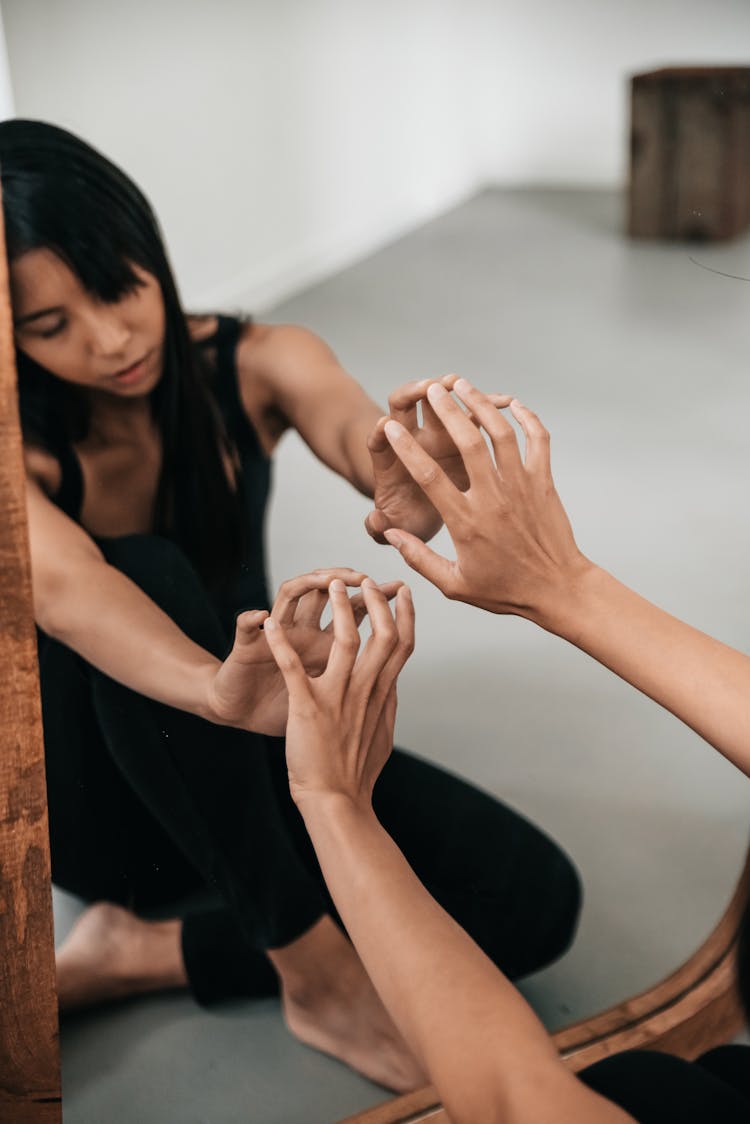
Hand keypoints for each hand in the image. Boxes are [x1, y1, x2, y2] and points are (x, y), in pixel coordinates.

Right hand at [207, 568, 402, 734]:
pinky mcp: (245, 646)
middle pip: (322, 592)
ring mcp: (271, 634)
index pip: (352, 611)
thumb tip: (392, 675)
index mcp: (322, 642)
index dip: (375, 600)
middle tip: (363, 577)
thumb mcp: (327, 692)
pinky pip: (244, 629)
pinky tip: (261, 616)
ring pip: (287, 596)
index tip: (400, 590)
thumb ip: (355, 678)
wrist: (243, 711)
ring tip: (322, 580)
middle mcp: (299, 629)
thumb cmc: (285, 701)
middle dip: (344, 580)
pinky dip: (250, 621)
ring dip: (305, 584)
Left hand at [264, 577, 413, 809]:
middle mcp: (365, 690)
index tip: (402, 591)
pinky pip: (292, 666)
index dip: (404, 614)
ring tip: (331, 584)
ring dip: (339, 608)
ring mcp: (338, 697)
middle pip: (381, 635)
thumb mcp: (383, 735)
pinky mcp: (308, 706)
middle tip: (365, 579)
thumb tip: (395, 687)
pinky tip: (269, 624)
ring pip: (344, 640)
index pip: (401, 645)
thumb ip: (388, 706)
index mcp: (383, 694)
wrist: (334, 801)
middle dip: (375, 601)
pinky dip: (279, 643)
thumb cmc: (357, 773)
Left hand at [365, 375, 511, 544]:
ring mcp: (437, 434)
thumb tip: (376, 522)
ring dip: (448, 389)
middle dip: (413, 393)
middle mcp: (411, 441)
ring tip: (462, 386)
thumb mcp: (394, 525)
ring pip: (438, 401)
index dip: (379, 432)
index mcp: (390, 463)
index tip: (385, 426)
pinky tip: (504, 402)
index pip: (377, 441)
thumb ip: (378, 527)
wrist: (428, 514)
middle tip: (428, 389)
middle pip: (403, 406)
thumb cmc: (408, 519)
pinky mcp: (462, 435)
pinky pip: (472, 413)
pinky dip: (485, 404)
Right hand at [380, 379, 590, 623]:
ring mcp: (522, 488)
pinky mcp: (544, 483)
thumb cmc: (505, 590)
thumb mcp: (454, 584)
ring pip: (500, 434)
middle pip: (466, 443)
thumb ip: (418, 558)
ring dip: (480, 405)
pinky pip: (538, 441)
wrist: (558, 590)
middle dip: (446, 410)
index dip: (406, 450)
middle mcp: (493, 499)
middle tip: (432, 388)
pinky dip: (527, 418)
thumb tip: (391, 535)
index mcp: (466, 522)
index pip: (429, 477)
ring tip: (463, 385)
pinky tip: (513, 404)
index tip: (390, 429)